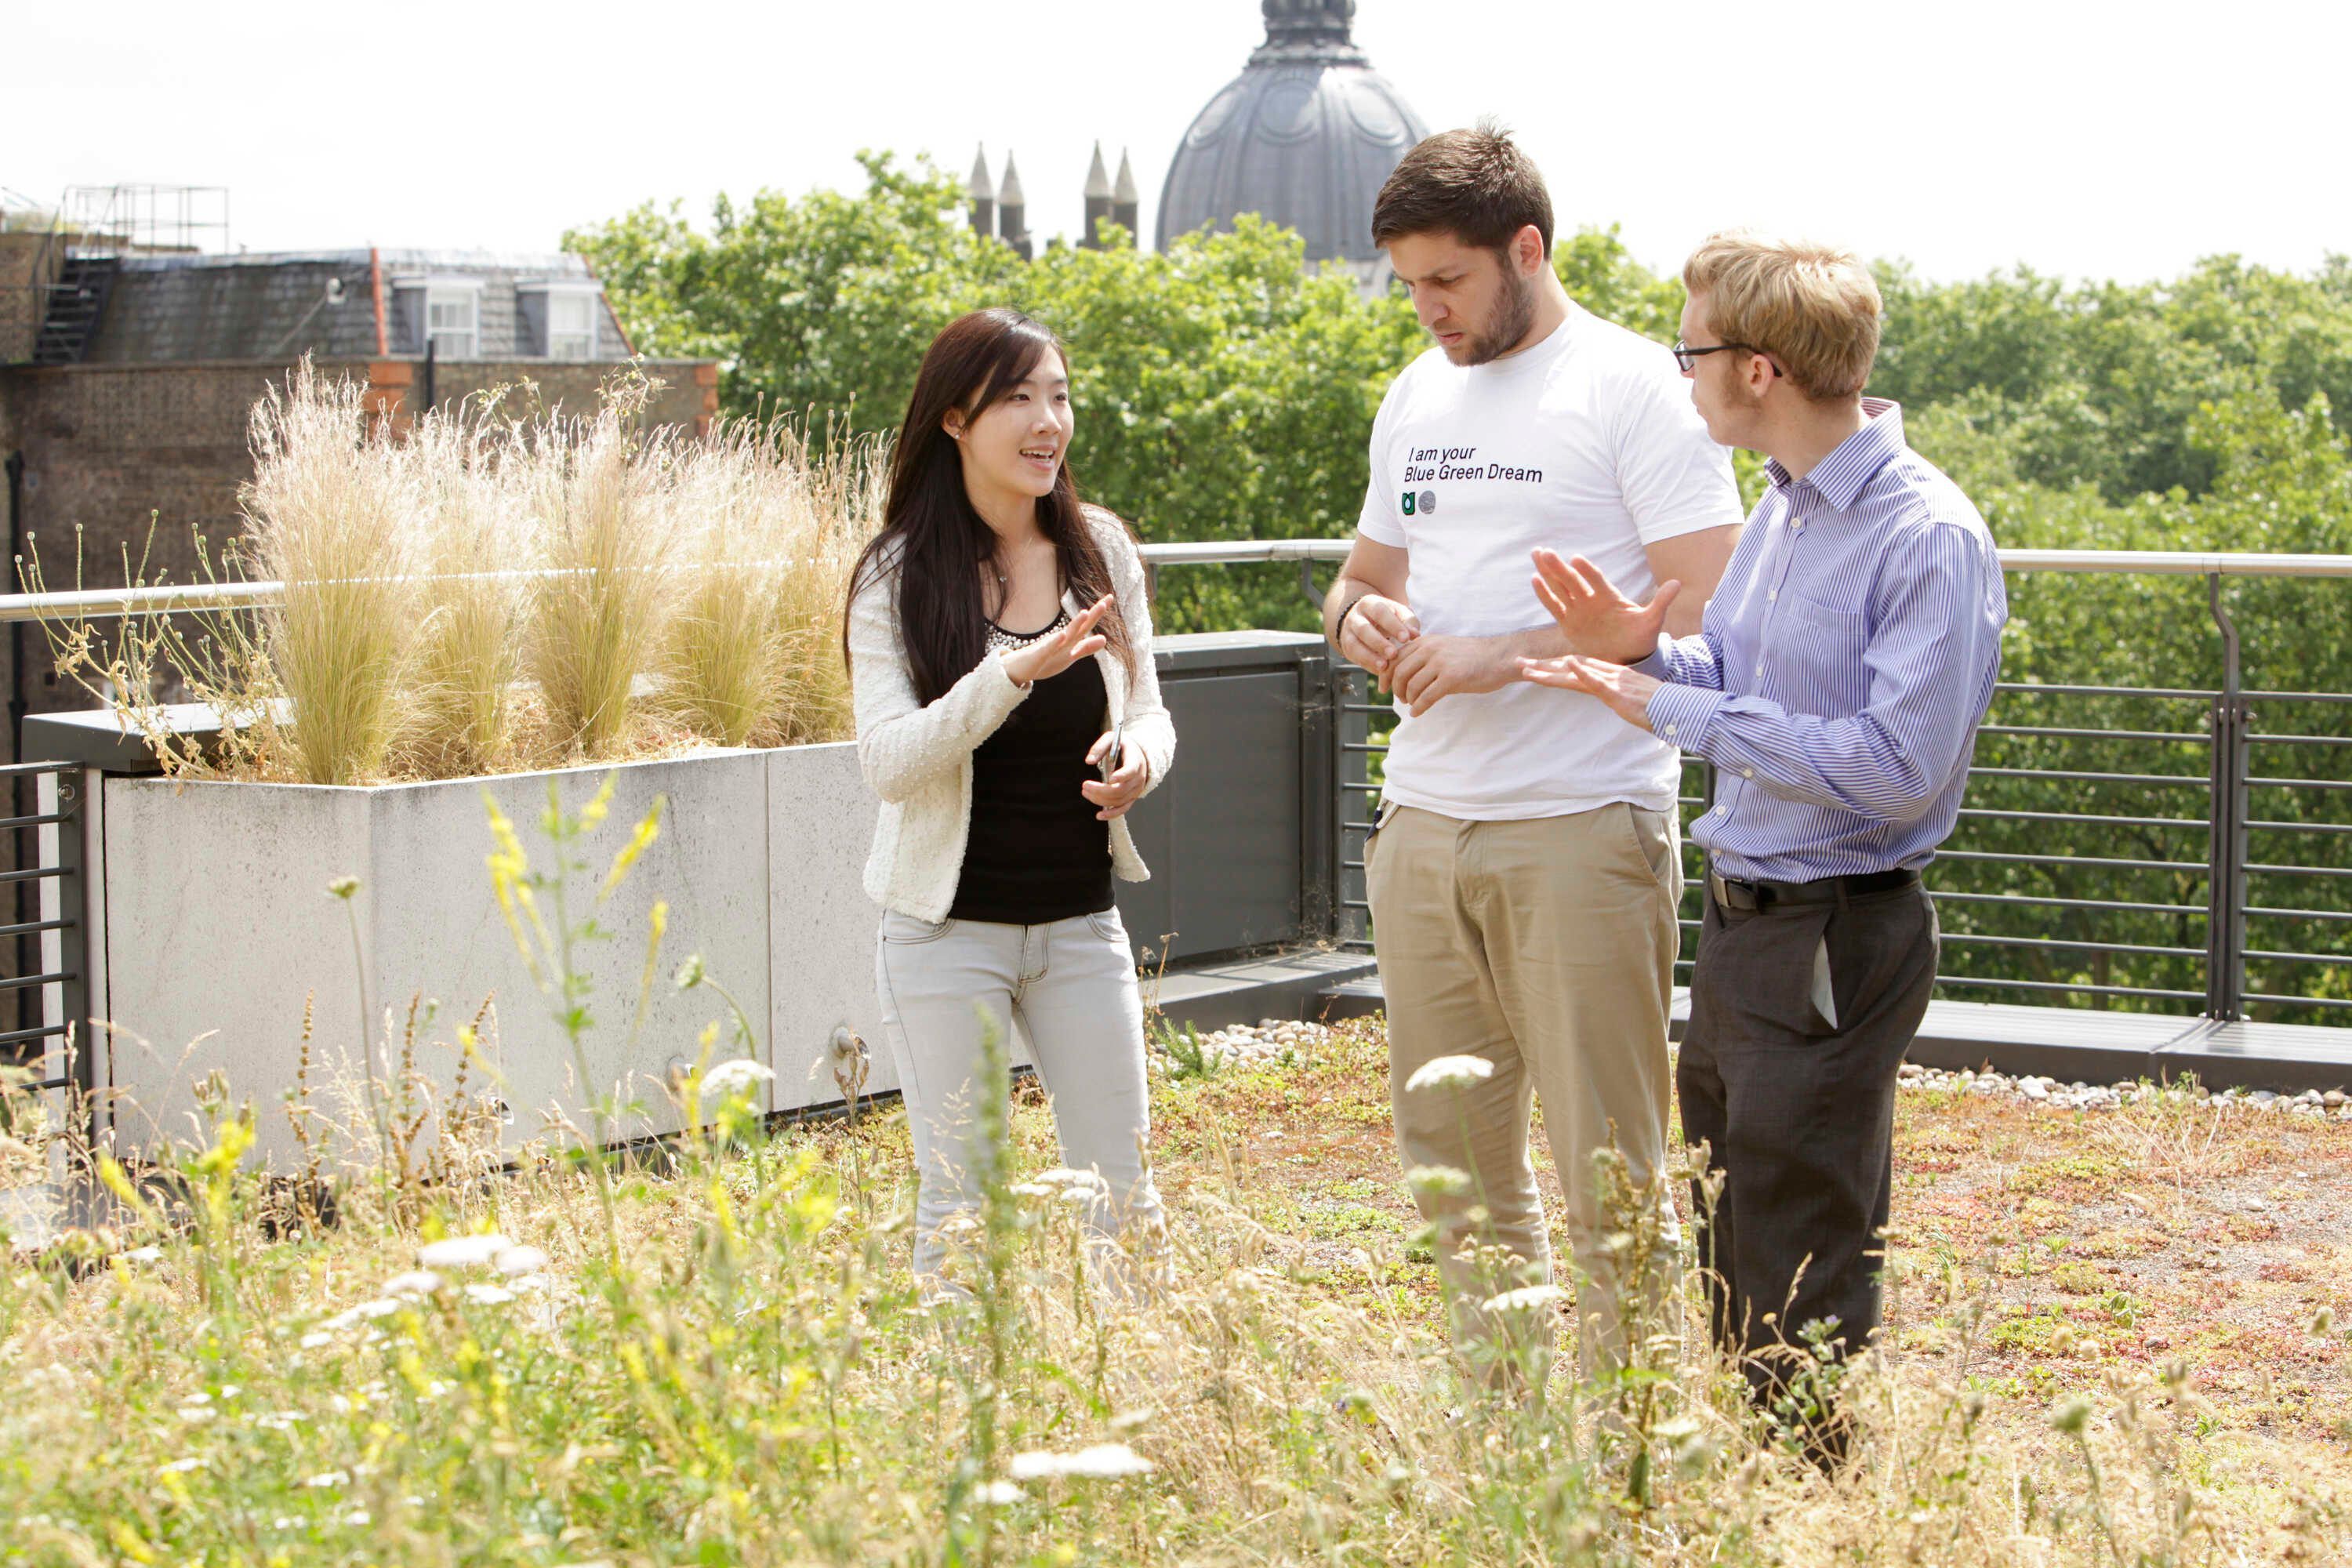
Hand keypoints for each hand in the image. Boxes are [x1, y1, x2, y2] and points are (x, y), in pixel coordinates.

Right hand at [1002, 594, 1112, 686]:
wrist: (1019, 668)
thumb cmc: (1046, 661)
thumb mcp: (1070, 656)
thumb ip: (1086, 648)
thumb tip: (1104, 638)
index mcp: (1070, 640)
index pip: (1087, 624)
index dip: (1098, 612)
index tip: (1110, 597)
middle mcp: (1062, 640)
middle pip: (1079, 626)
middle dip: (1092, 614)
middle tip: (1106, 601)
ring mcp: (1050, 646)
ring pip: (1065, 635)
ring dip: (1075, 624)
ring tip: (1086, 612)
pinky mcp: (1039, 655)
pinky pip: (1047, 649)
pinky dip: (1054, 642)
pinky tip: (1062, 635)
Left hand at [1081, 733, 1149, 819]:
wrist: (1137, 755)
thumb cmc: (1122, 746)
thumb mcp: (1111, 739)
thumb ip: (1099, 747)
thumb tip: (1088, 761)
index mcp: (1135, 761)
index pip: (1131, 771)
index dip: (1122, 776)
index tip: (1110, 778)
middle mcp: (1138, 778)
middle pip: (1120, 789)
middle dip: (1100, 790)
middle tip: (1085, 785)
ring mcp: (1136, 790)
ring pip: (1118, 800)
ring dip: (1100, 799)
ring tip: (1086, 792)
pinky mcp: (1132, 798)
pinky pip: (1122, 809)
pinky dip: (1111, 814)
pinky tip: (1099, 816)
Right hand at [1337, 594, 1420, 682]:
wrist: (1364, 620)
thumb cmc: (1387, 618)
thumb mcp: (1398, 614)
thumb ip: (1408, 621)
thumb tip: (1415, 635)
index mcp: (1369, 604)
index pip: (1380, 612)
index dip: (1392, 625)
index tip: (1406, 639)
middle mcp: (1355, 617)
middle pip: (1363, 629)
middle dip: (1378, 642)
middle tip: (1393, 654)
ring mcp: (1348, 633)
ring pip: (1354, 645)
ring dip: (1369, 657)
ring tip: (1384, 666)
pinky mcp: (1346, 648)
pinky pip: (1354, 657)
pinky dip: (1367, 665)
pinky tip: (1379, 671)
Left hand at [1388, 635, 1510, 715]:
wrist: (1498, 657)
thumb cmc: (1471, 656)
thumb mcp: (1443, 648)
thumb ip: (1423, 656)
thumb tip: (1402, 673)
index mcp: (1426, 641)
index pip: (1395, 657)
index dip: (1385, 675)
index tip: (1383, 688)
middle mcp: (1430, 649)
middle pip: (1399, 672)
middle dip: (1395, 689)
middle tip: (1400, 699)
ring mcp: (1440, 663)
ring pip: (1412, 685)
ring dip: (1408, 699)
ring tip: (1411, 705)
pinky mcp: (1451, 678)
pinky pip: (1426, 696)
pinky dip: (1419, 707)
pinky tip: (1417, 713)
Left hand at [1517, 652, 1662, 731]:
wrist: (1675, 708)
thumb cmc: (1656, 706)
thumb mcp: (1631, 699)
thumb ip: (1619, 694)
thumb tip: (1611, 696)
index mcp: (1609, 676)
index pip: (1577, 668)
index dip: (1555, 666)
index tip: (1536, 665)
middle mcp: (1607, 675)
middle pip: (1569, 668)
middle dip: (1543, 666)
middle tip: (1519, 663)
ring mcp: (1612, 682)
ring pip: (1576, 673)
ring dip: (1551, 670)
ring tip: (1528, 668)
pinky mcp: (1618, 692)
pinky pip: (1598, 681)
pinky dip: (1583, 672)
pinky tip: (1569, 665)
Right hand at [1529, 549, 1680, 664]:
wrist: (1629, 655)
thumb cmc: (1641, 636)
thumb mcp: (1652, 620)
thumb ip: (1661, 602)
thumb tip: (1677, 583)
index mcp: (1610, 597)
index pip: (1596, 580)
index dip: (1587, 571)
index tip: (1577, 559)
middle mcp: (1592, 599)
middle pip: (1572, 580)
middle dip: (1558, 566)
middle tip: (1544, 550)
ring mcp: (1579, 609)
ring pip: (1560, 587)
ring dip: (1548, 572)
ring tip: (1537, 554)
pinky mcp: (1569, 622)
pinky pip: (1554, 606)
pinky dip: (1545, 594)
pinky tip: (1535, 579)